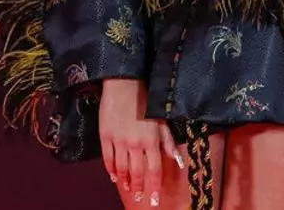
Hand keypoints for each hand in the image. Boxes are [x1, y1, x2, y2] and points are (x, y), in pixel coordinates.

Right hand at [99, 78, 184, 205]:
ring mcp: (119, 141)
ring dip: (125, 181)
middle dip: (139, 187)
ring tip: (127, 189)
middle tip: (139, 198)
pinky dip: (111, 169)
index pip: (154, 169)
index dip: (155, 186)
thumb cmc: (145, 100)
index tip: (154, 200)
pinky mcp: (105, 136)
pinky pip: (108, 158)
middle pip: (137, 172)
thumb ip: (168, 142)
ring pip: (122, 168)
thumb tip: (178, 161)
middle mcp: (135, 144)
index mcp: (151, 141)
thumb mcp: (161, 120)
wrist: (124, 84)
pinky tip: (114, 176)